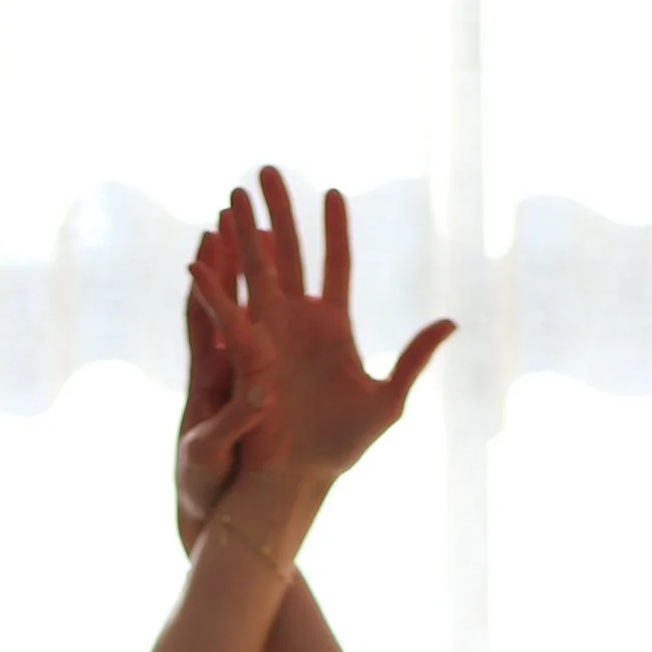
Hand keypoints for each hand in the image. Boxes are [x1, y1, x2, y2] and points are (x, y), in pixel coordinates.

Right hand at [177, 167, 453, 553]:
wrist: (297, 483)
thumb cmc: (340, 450)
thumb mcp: (388, 402)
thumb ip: (415, 358)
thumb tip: (452, 322)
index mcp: (332, 327)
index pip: (335, 264)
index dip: (334, 229)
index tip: (332, 193)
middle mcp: (296, 323)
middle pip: (287, 252)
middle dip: (277, 210)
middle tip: (265, 168)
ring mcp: (268, 336)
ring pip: (255, 271)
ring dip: (242, 231)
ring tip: (232, 192)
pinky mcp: (244, 357)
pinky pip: (227, 315)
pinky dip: (214, 287)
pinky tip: (200, 258)